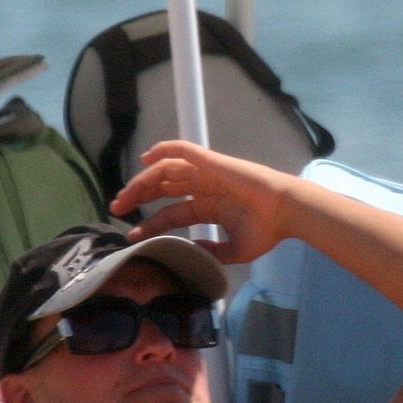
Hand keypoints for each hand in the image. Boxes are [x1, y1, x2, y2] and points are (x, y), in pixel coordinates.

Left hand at [110, 141, 293, 265]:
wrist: (286, 212)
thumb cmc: (267, 230)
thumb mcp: (234, 250)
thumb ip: (212, 251)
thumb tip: (193, 253)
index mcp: (209, 207)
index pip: (171, 214)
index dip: (150, 223)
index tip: (130, 235)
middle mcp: (204, 188)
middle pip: (162, 189)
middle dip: (138, 197)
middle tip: (116, 208)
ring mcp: (207, 174)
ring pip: (166, 171)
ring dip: (142, 180)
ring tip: (124, 195)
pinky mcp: (212, 162)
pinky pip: (184, 149)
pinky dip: (164, 149)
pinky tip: (146, 157)